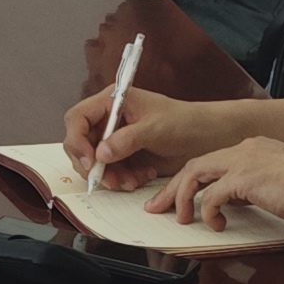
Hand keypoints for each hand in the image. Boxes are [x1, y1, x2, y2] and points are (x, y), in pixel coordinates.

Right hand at [61, 83, 192, 185]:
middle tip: (108, 179)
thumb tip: (100, 154)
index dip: (77, 140)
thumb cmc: (185, 122)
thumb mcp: (155, 128)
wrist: (206, 138)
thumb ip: (126, 140)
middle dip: (92, 164)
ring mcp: (115, 139)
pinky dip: (121, 179)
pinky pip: (110, 172)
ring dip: (109, 176)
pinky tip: (142, 177)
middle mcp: (109, 119)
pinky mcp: (123, 156)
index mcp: (112, 101)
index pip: (77, 118)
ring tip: (131, 181)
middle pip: (80, 143)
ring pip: (94, 162)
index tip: (90, 160)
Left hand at [150, 137, 283, 226]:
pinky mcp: (245, 178)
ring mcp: (243, 161)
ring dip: (184, 199)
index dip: (188, 180)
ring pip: (195, 175)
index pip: (209, 160)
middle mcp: (244, 149)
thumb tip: (233, 204)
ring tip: (183, 220)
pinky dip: (208, 212)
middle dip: (172, 189)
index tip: (174, 197)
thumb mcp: (276, 184)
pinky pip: (212, 196)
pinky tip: (217, 225)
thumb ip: (252, 188)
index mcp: (252, 148)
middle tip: (158, 208)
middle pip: (194, 165)